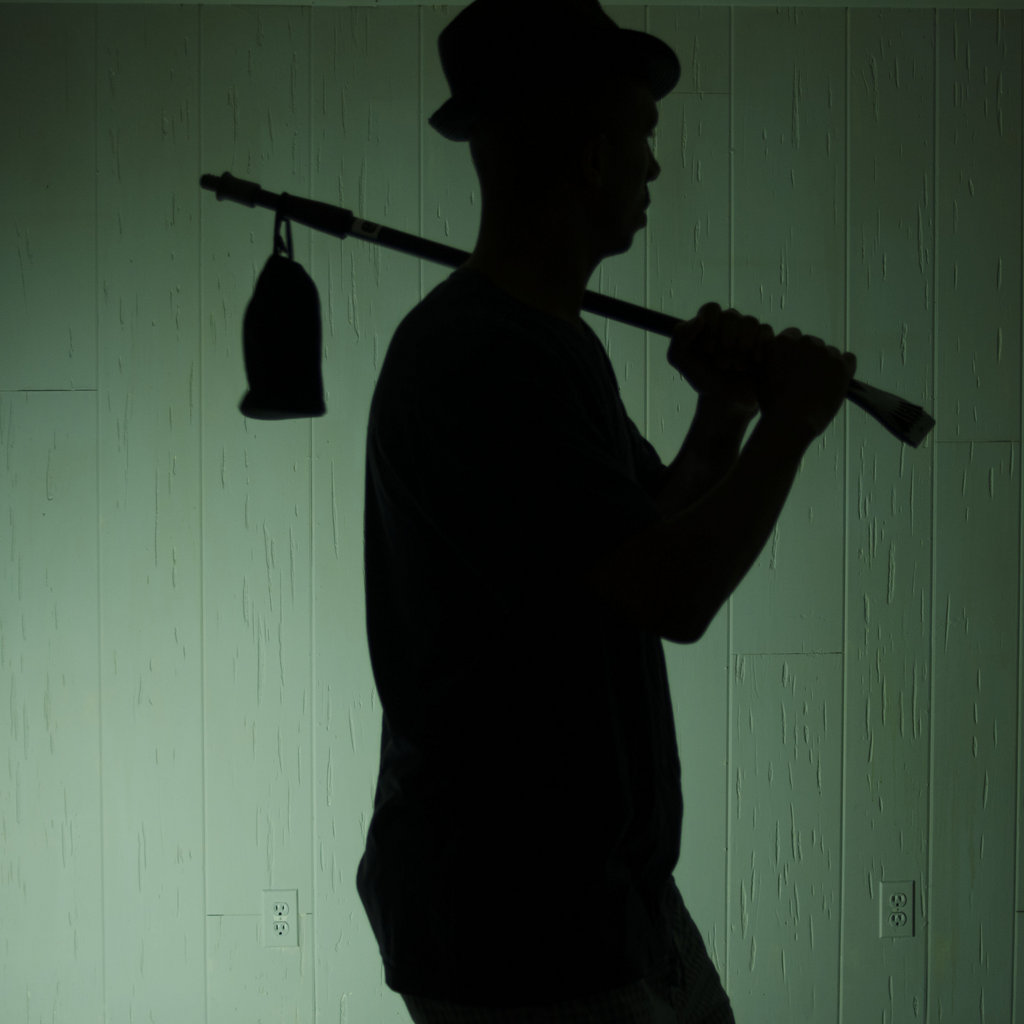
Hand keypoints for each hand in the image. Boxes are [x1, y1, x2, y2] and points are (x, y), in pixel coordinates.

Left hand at [667, 303, 771, 418]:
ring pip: (750, 322)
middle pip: (731, 315)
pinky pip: (766, 331)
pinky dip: (759, 347)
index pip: (711, 309)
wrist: (727, 401)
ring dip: (741, 346)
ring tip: (736, 366)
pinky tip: (753, 362)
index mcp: (709, 323)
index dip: (710, 328)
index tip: (707, 350)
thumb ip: (680, 338)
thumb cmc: (704, 379)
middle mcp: (730, 323)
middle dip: (724, 342)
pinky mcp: (766, 341)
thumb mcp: (681, 361)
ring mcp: (749, 331)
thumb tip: (700, 319)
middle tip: (721, 364)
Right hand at [756, 326, 856, 440]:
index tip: (792, 365)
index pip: (792, 336)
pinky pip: (849, 359)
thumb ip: (769, 357)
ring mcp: (825, 353)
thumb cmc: (772, 404)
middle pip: (811, 343)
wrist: (791, 421)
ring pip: (830, 352)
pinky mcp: (841, 365)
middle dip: (810, 357)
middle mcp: (804, 342)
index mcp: (782, 342)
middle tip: (805, 378)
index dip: (793, 352)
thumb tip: (775, 350)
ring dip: (826, 364)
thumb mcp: (760, 376)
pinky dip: (844, 368)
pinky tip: (836, 382)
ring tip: (819, 386)